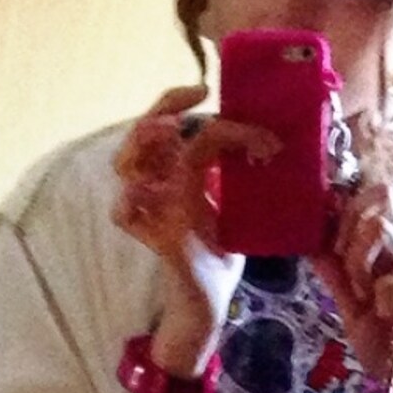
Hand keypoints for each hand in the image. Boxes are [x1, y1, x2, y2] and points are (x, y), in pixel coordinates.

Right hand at [112, 85, 280, 337]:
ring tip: (170, 131)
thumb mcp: (236, 200)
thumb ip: (237, 170)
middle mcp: (160, 184)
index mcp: (177, 170)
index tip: (212, 93)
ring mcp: (154, 209)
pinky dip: (129, 200)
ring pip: (125, 165)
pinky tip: (146, 190)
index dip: (186, 102)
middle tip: (194, 99)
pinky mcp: (158, 237)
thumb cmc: (220, 248)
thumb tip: (269, 135)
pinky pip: (124, 215)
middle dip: (163, 108)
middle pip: (141, 134)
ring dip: (143, 142)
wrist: (211, 299)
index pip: (171, 122)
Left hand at [312, 183, 392, 392]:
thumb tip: (311, 245)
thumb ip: (335, 278)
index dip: (346, 206)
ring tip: (366, 297)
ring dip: (359, 264)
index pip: (372, 204)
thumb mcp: (350, 309)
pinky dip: (383, 300)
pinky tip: (392, 319)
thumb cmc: (388, 344)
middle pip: (375, 203)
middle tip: (347, 275)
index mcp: (385, 254)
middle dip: (345, 235)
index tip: (327, 238)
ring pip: (380, 229)